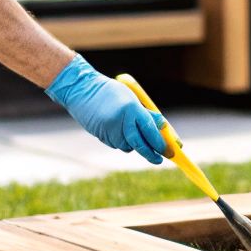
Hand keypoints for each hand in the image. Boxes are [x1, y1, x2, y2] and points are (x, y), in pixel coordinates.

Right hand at [44, 56, 167, 163]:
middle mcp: (121, 120)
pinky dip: (121, 141)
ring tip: (128, 129)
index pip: (150, 130)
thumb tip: (163, 129)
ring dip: (133, 144)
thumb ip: (147, 115)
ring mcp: (109, 130)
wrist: (82, 90)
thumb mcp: (132, 99)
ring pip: (128, 146)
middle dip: (150, 154)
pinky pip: (116, 144)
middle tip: (158, 160)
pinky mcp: (101, 136)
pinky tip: (115, 129)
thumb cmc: (111, 93)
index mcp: (131, 108)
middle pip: (139, 144)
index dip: (160, 142)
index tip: (168, 150)